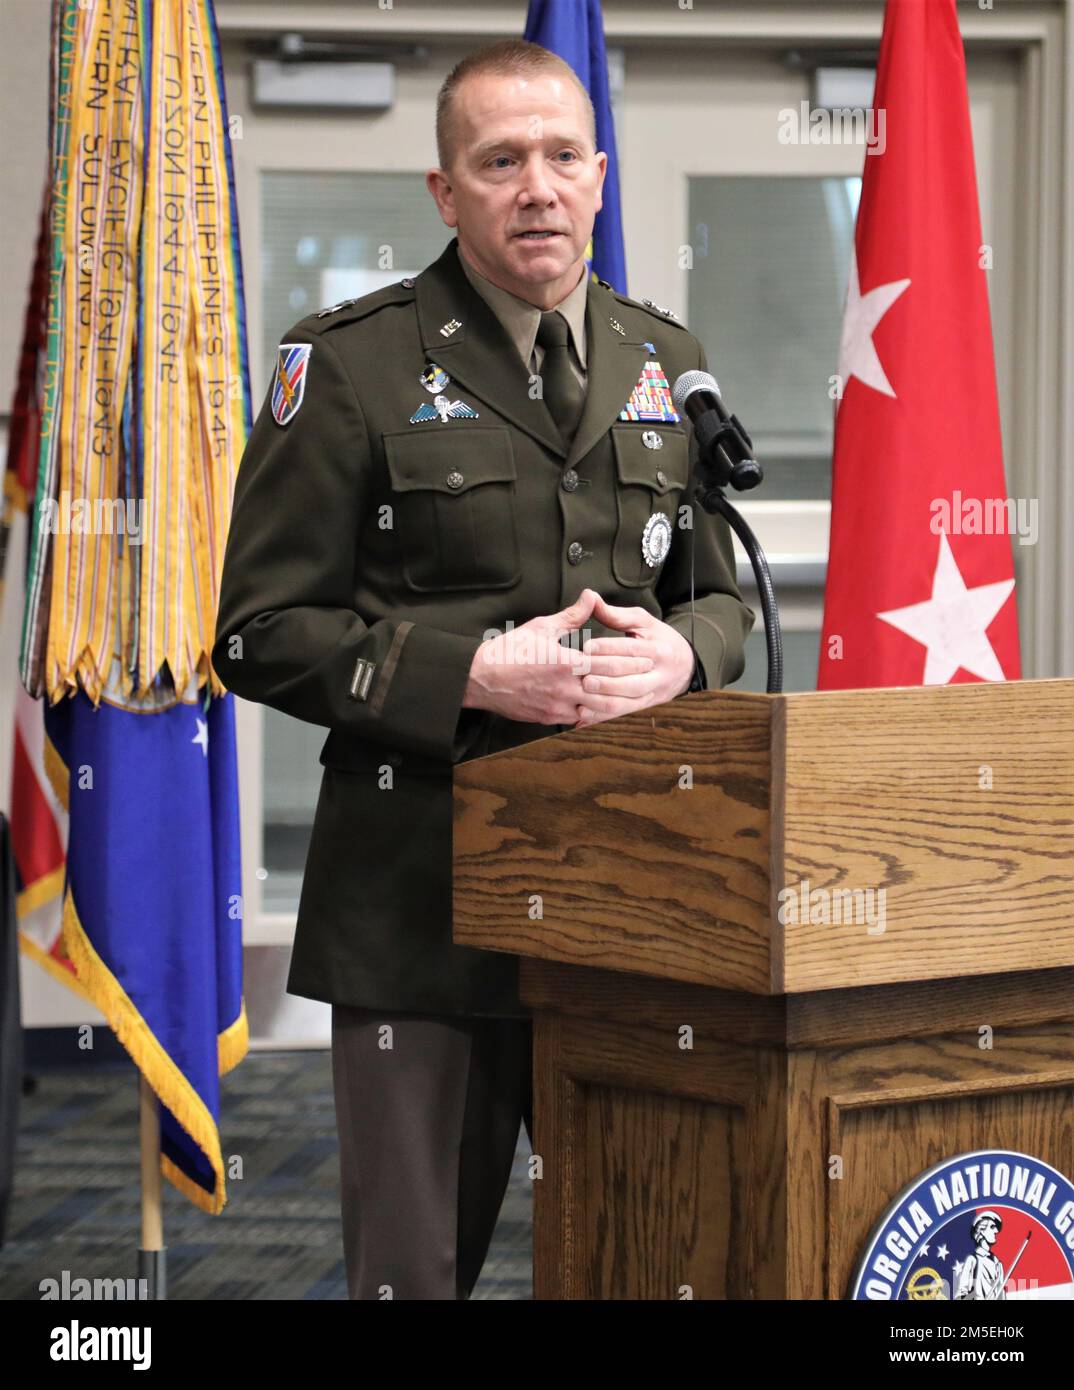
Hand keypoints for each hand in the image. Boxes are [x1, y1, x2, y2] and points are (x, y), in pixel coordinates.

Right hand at [461, 589, 655, 724]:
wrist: (480, 679)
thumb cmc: (508, 651)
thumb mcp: (541, 628)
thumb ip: (571, 617)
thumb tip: (590, 597)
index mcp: (565, 662)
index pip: (607, 664)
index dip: (630, 662)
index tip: (647, 658)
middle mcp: (564, 688)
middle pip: (608, 690)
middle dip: (631, 685)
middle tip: (649, 680)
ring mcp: (557, 706)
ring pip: (597, 710)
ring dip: (617, 704)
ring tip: (634, 698)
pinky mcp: (548, 718)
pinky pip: (578, 719)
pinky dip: (594, 715)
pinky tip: (605, 710)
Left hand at [572, 593, 695, 728]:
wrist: (685, 665)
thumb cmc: (659, 639)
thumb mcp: (643, 622)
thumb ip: (616, 614)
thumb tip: (591, 598)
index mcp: (658, 650)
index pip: (632, 649)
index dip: (609, 648)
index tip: (587, 647)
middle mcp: (658, 674)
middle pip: (631, 678)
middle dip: (605, 676)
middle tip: (581, 672)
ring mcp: (653, 694)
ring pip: (629, 700)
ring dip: (604, 700)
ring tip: (583, 693)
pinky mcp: (645, 707)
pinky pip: (623, 715)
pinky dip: (603, 718)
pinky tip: (584, 717)